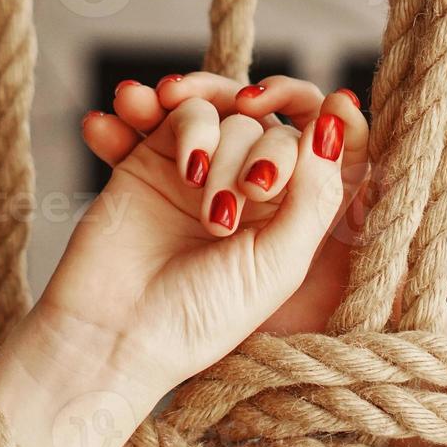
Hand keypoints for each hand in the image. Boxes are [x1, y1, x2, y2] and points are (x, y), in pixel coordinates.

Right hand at [0, 82, 363, 446]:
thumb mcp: (278, 263)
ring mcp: (196, 172)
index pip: (311, 147)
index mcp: (287, 214)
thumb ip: (315, 194)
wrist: (112, 336)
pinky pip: (161, 113)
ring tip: (185, 173)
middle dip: (243, 157)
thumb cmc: (200, 316)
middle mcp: (244, 187)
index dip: (299, 144)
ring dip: (200, 130)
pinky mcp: (146, 162)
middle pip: (259, 125)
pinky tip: (128, 137)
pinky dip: (148, 114)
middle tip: (216, 217)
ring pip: (213, 110)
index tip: (263, 184)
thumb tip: (334, 119)